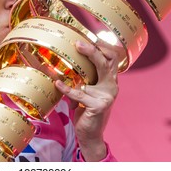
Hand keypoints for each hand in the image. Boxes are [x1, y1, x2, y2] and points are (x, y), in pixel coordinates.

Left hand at [55, 40, 118, 160]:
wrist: (90, 134)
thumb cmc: (85, 109)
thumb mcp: (86, 90)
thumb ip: (83, 77)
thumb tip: (66, 59)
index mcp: (110, 80)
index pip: (112, 58)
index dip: (102, 46)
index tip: (88, 37)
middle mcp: (112, 86)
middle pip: (106, 62)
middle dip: (93, 50)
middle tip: (78, 43)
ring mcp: (107, 96)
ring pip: (93, 76)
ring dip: (79, 69)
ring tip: (65, 62)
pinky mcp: (98, 106)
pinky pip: (80, 93)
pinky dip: (67, 88)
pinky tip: (58, 84)